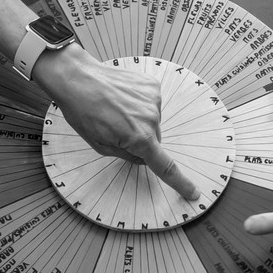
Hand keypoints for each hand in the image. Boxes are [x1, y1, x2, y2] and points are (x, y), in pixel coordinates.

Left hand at [34, 44, 198, 199]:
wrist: (78, 79)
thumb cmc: (84, 113)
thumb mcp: (101, 146)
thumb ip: (128, 156)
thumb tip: (145, 158)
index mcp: (139, 139)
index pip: (166, 167)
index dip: (180, 183)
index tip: (193, 193)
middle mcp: (151, 120)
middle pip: (154, 141)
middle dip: (140, 140)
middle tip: (116, 128)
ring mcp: (153, 101)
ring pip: (152, 122)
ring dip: (138, 120)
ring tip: (115, 109)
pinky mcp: (152, 86)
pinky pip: (151, 104)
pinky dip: (139, 104)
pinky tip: (122, 98)